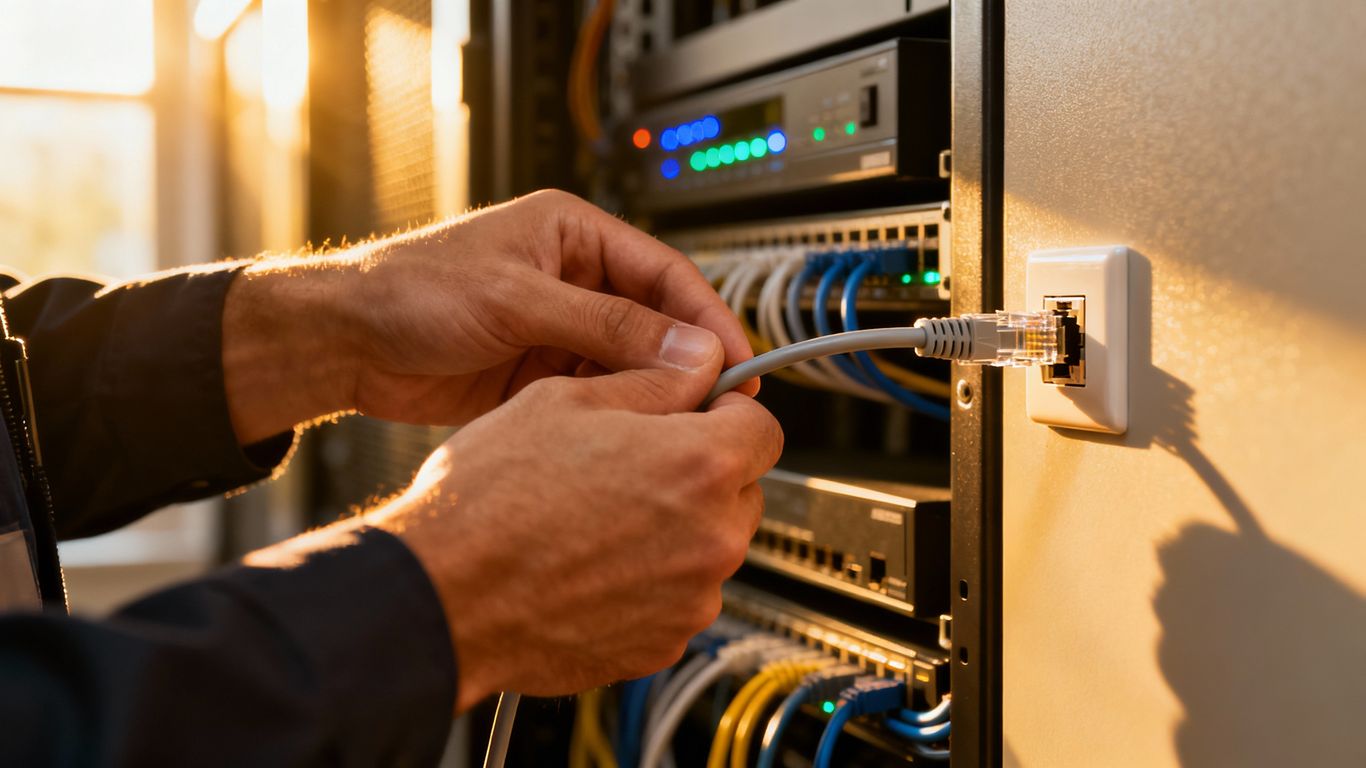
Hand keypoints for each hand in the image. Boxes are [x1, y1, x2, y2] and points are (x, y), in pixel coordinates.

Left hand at [223, 190, 755, 442]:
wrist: (341, 344)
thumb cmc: (407, 291)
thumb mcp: (516, 300)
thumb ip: (606, 324)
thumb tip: (687, 347)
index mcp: (573, 234)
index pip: (664, 274)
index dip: (705, 319)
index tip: (736, 362)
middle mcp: (572, 278)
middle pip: (654, 323)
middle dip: (684, 364)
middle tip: (716, 406)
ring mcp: (556, 327)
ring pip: (629, 363)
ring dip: (651, 394)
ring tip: (676, 427)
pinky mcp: (539, 372)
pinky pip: (596, 392)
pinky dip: (615, 413)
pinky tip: (629, 436)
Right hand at [367, 341, 782, 710]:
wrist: (440, 594)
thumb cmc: (490, 498)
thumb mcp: (566, 400)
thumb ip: (653, 383)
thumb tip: (697, 366)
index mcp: (700, 464)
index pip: (762, 426)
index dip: (725, 412)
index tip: (695, 415)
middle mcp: (711, 538)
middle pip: (741, 490)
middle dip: (702, 472)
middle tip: (633, 464)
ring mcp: (690, 601)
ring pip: (709, 547)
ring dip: (676, 529)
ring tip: (599, 517)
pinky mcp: (661, 646)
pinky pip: (677, 598)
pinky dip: (649, 581)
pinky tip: (590, 564)